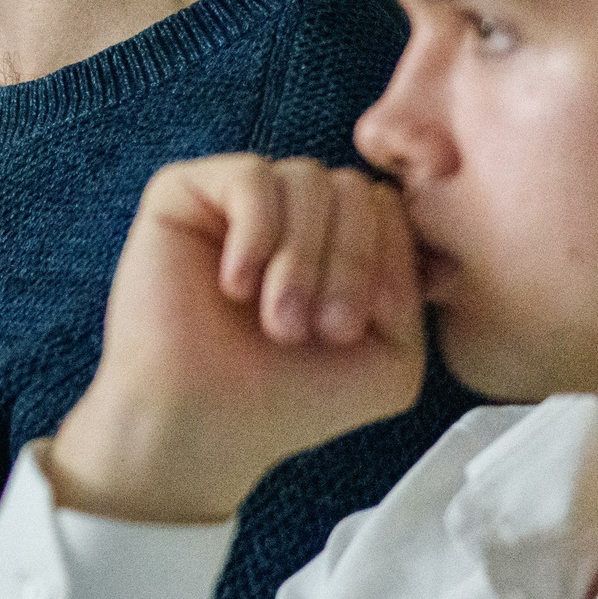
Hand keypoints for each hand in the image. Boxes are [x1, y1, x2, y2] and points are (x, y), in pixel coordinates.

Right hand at [47, 155, 425, 524]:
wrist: (200, 422)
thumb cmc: (288, 396)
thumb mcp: (393, 353)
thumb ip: (413, 281)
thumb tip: (396, 213)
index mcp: (336, 242)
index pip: (388, 206)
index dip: (388, 262)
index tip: (353, 332)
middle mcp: (290, 213)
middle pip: (354, 188)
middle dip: (349, 263)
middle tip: (316, 330)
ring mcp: (236, 198)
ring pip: (307, 178)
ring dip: (301, 258)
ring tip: (276, 318)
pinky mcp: (184, 191)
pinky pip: (251, 177)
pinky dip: (256, 234)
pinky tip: (236, 285)